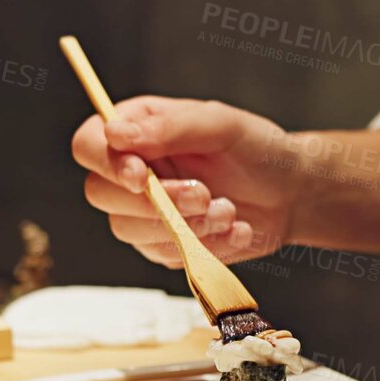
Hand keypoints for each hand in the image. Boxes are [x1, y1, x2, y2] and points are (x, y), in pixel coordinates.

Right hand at [70, 96, 298, 267]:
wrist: (290, 192)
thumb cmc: (256, 148)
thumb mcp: (221, 125)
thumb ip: (170, 128)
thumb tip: (115, 133)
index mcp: (137, 130)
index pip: (89, 146)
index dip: (107, 164)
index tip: (143, 176)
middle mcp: (132, 171)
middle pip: (100, 195)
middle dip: (154, 201)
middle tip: (204, 194)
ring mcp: (144, 213)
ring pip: (129, 231)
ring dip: (183, 226)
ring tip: (229, 210)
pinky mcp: (165, 246)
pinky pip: (167, 255)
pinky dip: (205, 245)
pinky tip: (237, 228)